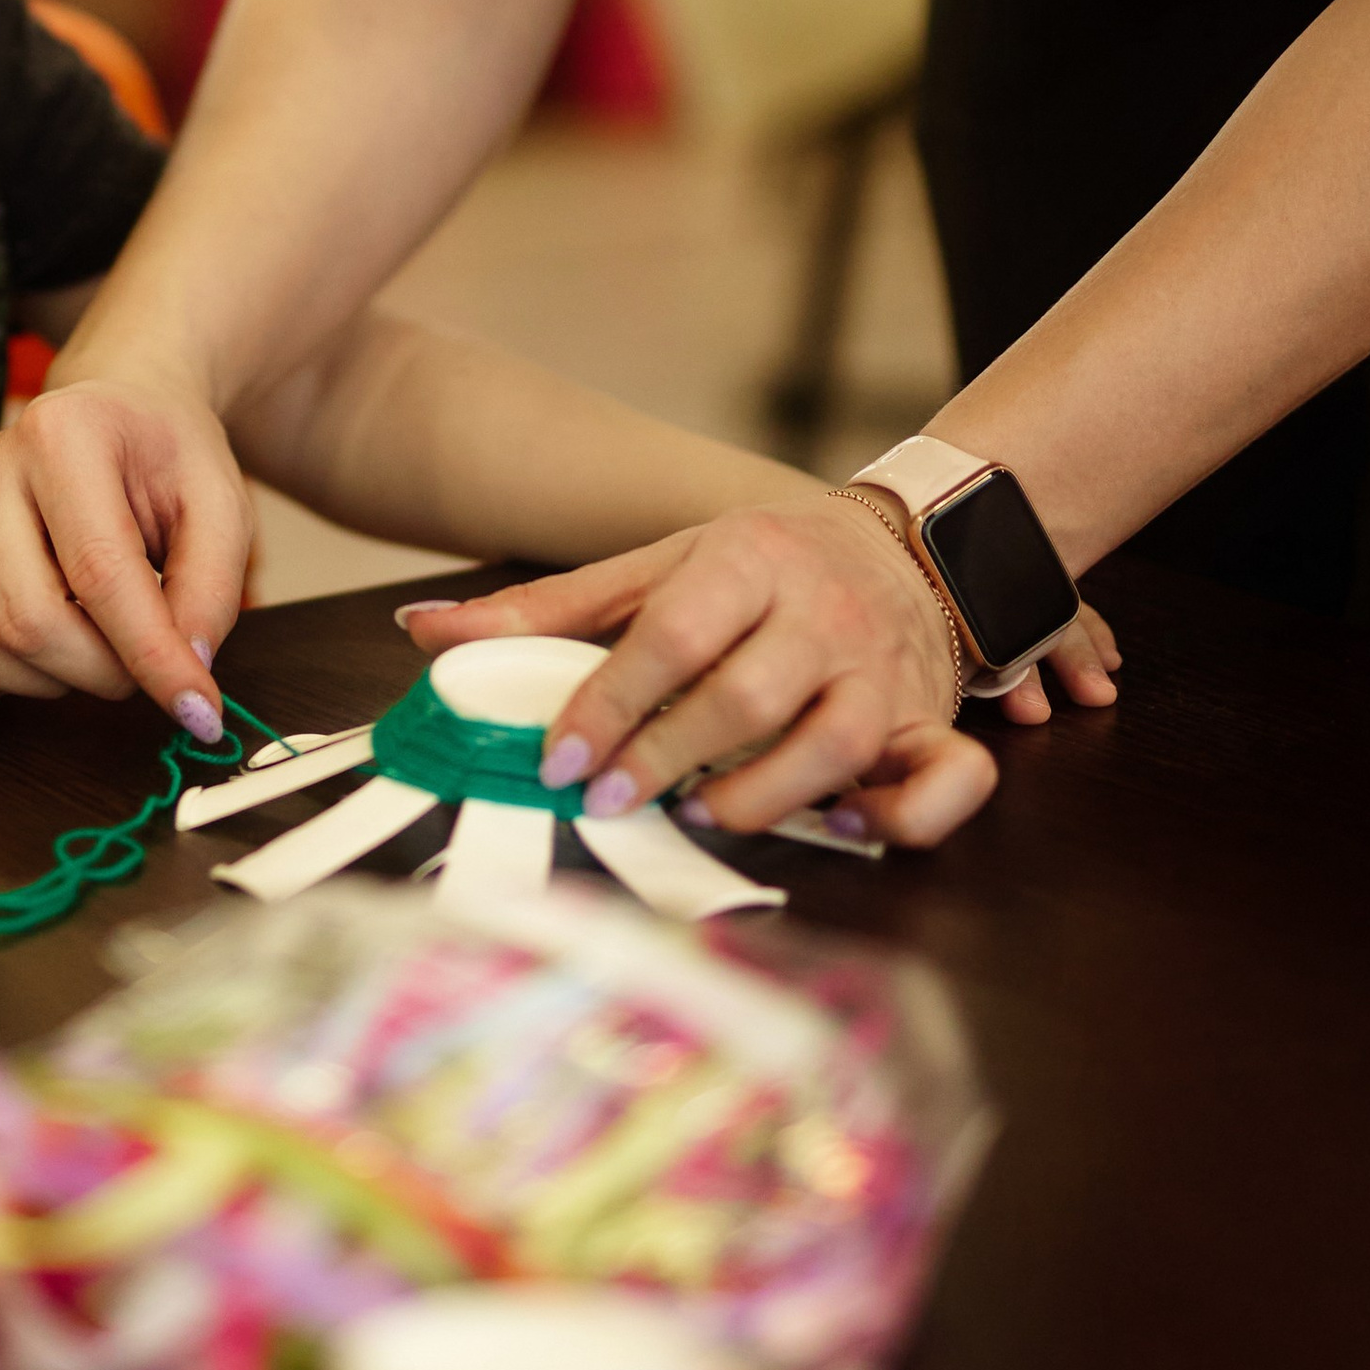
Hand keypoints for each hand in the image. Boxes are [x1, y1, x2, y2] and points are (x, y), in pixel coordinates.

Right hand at [0, 371, 254, 739]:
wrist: (117, 416)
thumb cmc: (166, 458)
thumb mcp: (220, 505)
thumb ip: (210, 590)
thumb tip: (185, 678)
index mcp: (62, 435)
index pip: (99, 571)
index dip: (152, 654)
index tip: (198, 709)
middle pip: (27, 621)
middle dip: (102, 670)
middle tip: (143, 658)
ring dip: (41, 680)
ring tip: (89, 642)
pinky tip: (24, 668)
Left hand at [401, 499, 1117, 849]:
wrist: (904, 542)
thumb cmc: (758, 567)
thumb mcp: (655, 567)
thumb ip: (547, 610)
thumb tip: (422, 631)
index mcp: (747, 560)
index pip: (671, 636)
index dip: (607, 705)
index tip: (558, 761)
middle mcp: (822, 613)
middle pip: (743, 697)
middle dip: (665, 757)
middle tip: (608, 799)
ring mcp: (885, 671)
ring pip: (833, 744)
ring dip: (761, 795)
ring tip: (701, 811)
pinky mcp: (932, 721)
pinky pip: (947, 779)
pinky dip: (903, 817)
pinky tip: (840, 827)